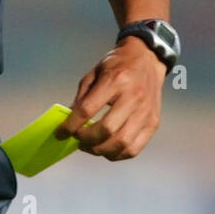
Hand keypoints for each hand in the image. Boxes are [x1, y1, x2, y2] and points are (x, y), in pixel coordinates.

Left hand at [55, 36, 166, 159]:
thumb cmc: (117, 65)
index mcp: (115, 81)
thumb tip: (71, 120)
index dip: (71, 125)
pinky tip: (106, 149)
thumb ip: (82, 97)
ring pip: (122, 143)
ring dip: (101, 150)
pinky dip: (117, 154)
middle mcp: (133, 98)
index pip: (88, 109)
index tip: (61, 132)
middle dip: (86, 139)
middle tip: (76, 139)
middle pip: (107, 129)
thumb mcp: (93, 73)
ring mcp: (146, 113)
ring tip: (89, 147)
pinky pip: (135, 148)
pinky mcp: (153, 123)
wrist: (146, 59)